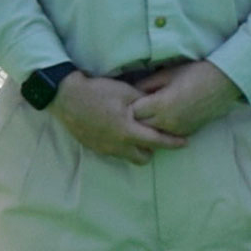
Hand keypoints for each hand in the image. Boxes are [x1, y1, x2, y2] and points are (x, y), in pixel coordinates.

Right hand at [50, 70, 183, 163]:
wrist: (66, 97)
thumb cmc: (98, 92)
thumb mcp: (126, 92)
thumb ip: (146, 103)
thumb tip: (160, 107)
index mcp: (127, 132)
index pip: (157, 142)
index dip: (173, 143)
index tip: (185, 142)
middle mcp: (117, 145)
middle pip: (143, 158)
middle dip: (153, 149)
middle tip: (155, 135)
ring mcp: (104, 148)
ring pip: (128, 157)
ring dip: (136, 149)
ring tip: (138, 134)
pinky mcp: (94, 147)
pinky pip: (114, 153)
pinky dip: (122, 146)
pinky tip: (120, 132)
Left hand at [127, 58, 244, 138]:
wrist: (224, 82)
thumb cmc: (195, 73)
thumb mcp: (167, 74)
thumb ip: (147, 84)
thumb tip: (132, 92)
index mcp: (161, 105)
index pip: (133, 112)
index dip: (130, 104)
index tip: (131, 98)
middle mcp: (167, 121)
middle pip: (140, 126)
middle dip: (137, 117)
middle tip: (139, 106)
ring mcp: (178, 129)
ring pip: (152, 133)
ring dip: (149, 125)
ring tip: (150, 113)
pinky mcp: (187, 132)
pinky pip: (167, 134)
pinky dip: (162, 128)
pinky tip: (165, 117)